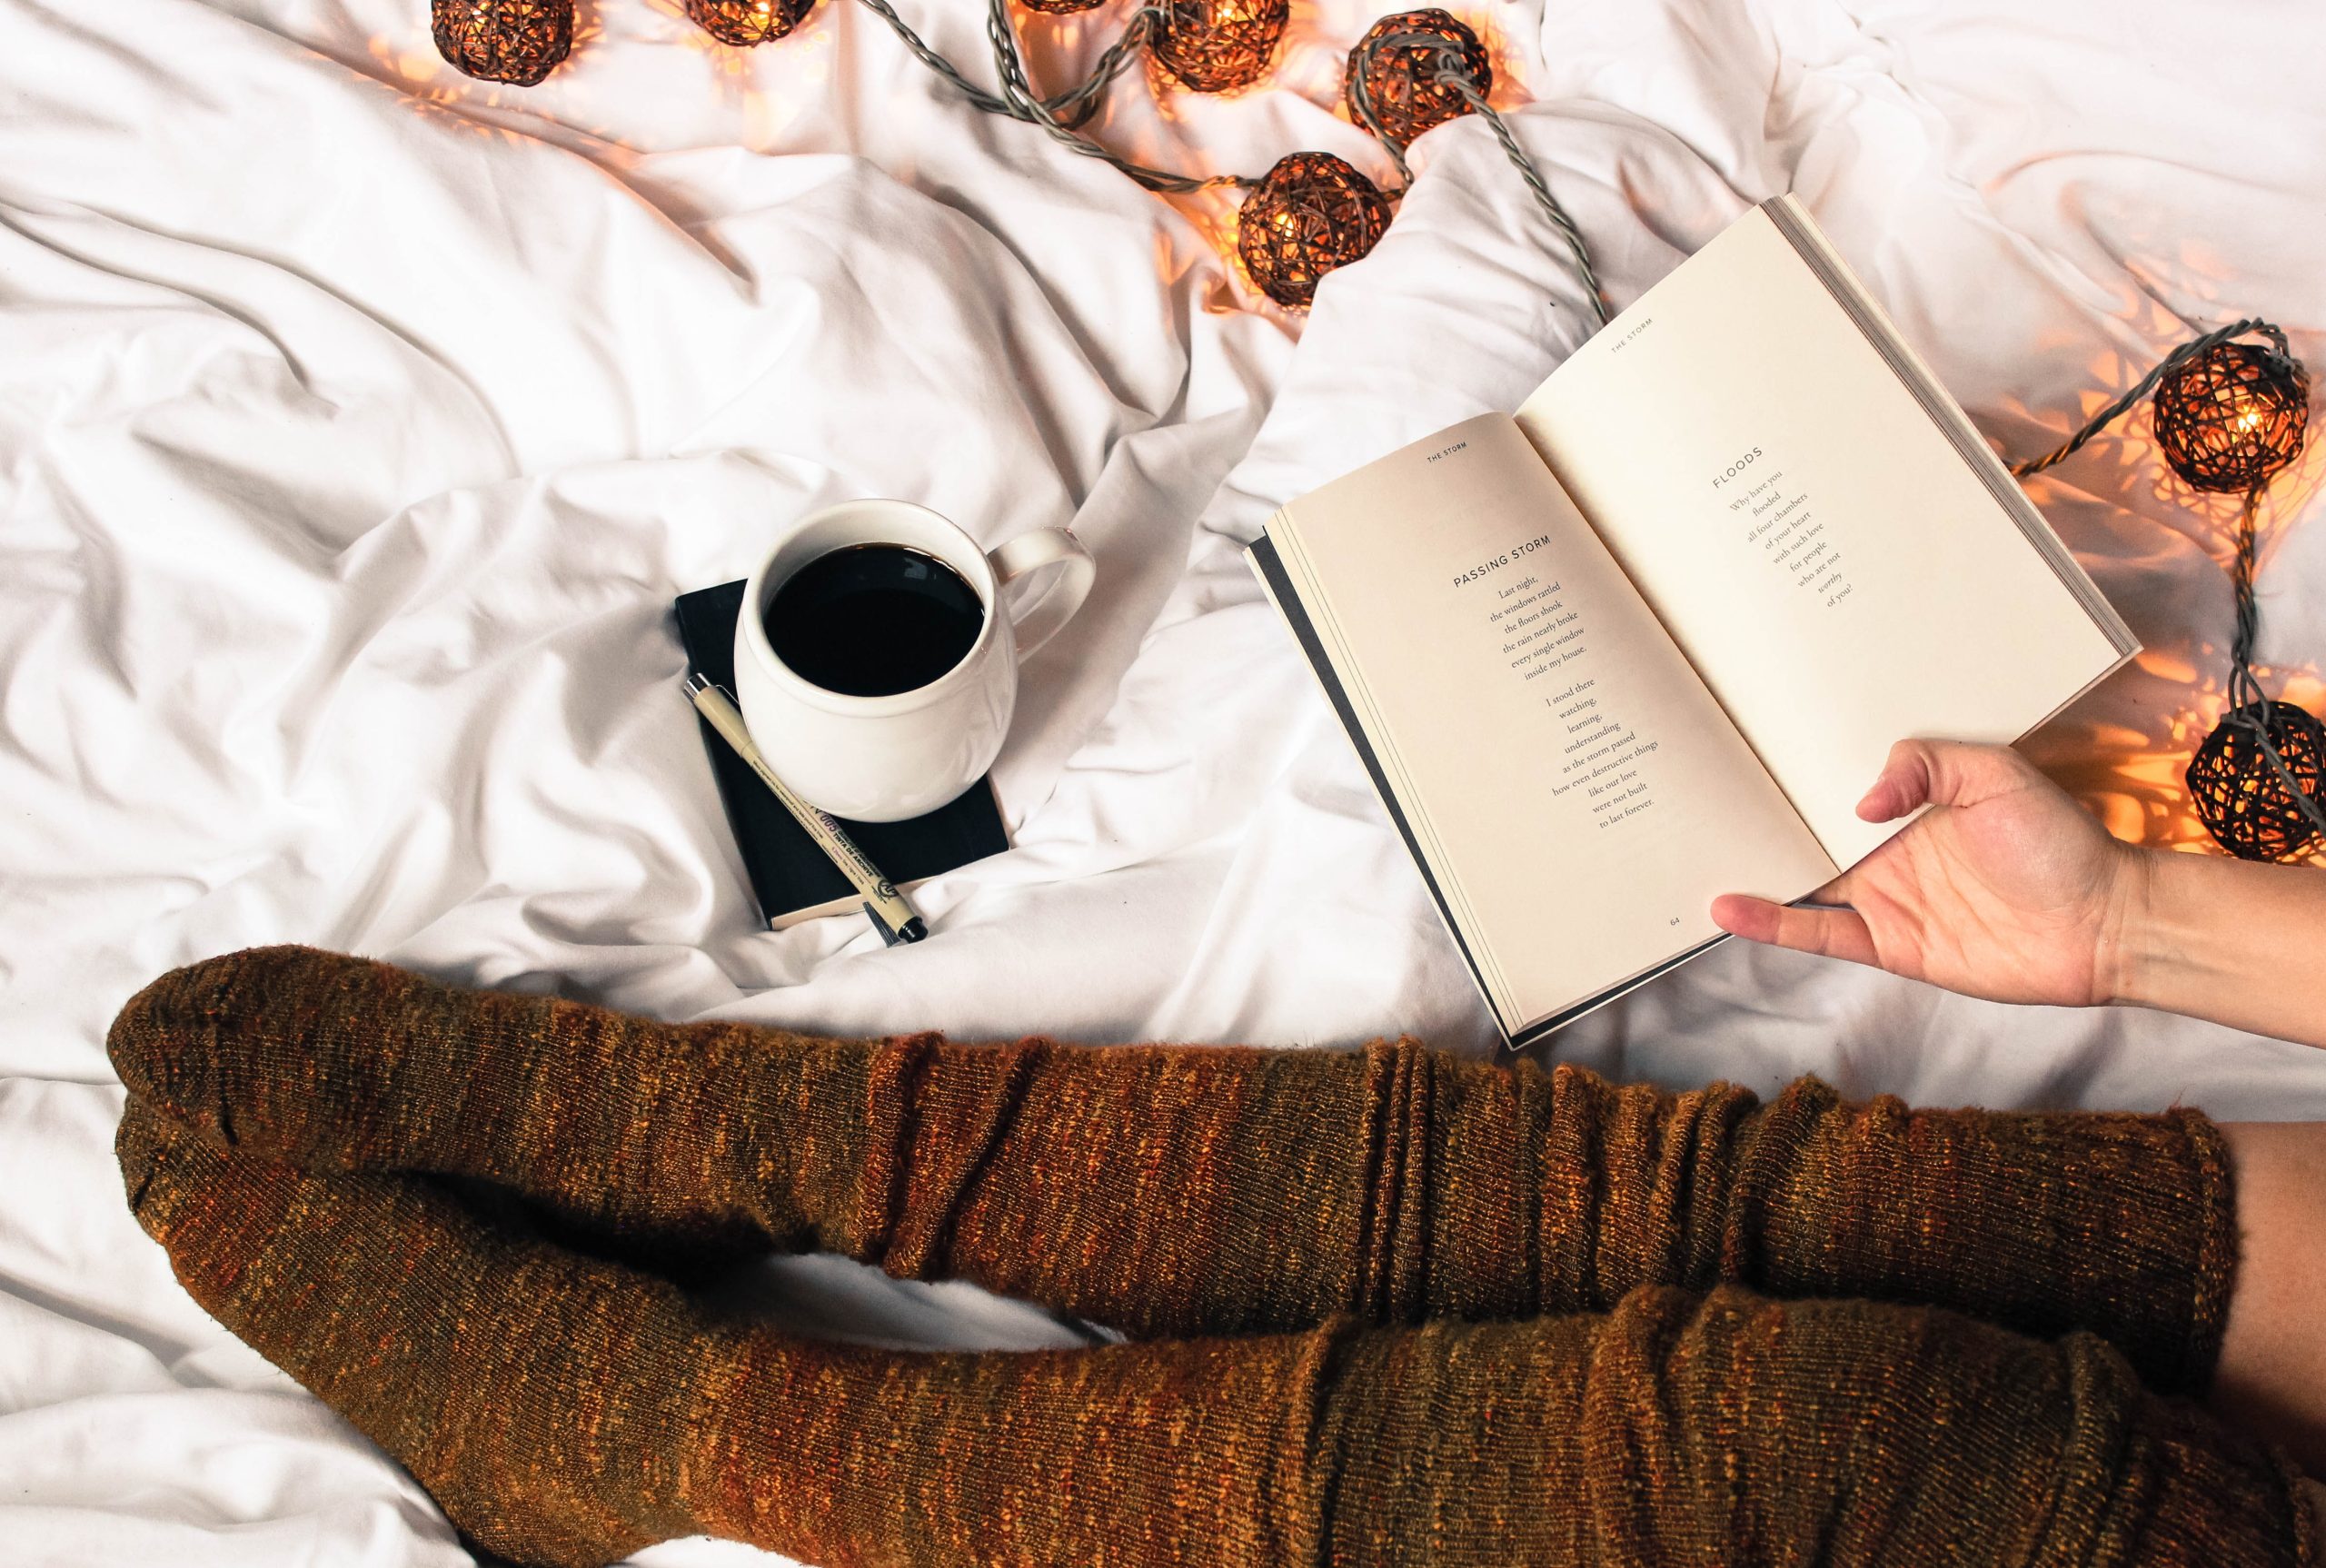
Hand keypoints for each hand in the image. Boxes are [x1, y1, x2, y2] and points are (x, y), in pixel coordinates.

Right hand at [1710, 739, 2141, 1006]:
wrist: (2105, 923)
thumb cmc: (2061, 843)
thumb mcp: (1997, 775)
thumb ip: (1928, 765)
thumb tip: (1861, 803)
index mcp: (1910, 807)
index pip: (1834, 790)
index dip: (1790, 777)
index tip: (1742, 756)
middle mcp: (1888, 852)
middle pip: (1806, 836)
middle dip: (1756, 821)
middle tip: (1697, 801)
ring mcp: (1885, 900)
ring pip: (1802, 885)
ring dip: (1753, 872)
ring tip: (1693, 854)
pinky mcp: (1890, 945)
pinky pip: (1821, 933)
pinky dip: (1774, 924)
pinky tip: (1732, 909)